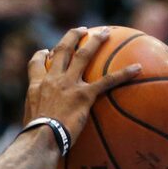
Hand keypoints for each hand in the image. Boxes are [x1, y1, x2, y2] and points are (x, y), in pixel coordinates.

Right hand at [24, 27, 141, 144]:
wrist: (40, 138)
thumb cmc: (35, 138)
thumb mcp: (29, 123)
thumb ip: (37, 118)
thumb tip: (41, 132)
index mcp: (37, 85)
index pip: (36, 63)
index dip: (42, 55)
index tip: (46, 52)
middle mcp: (52, 79)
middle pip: (62, 50)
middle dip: (72, 36)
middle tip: (82, 30)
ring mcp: (69, 85)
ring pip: (83, 55)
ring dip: (95, 41)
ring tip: (106, 32)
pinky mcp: (84, 95)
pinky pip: (107, 81)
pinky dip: (124, 74)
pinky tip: (138, 68)